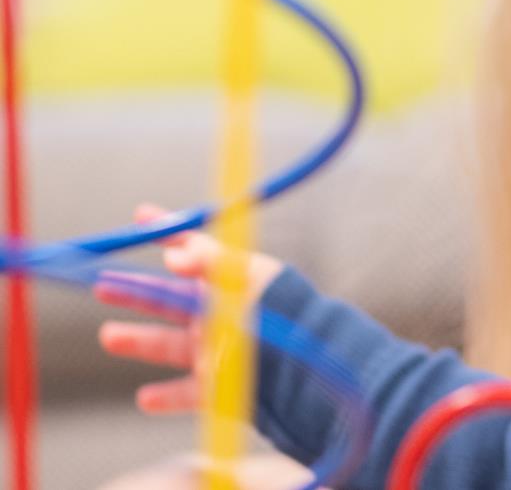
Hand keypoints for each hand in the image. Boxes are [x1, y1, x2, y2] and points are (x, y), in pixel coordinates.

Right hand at [95, 204, 283, 414]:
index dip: (168, 231)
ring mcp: (220, 351)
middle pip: (170, 300)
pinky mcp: (221, 388)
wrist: (308, 366)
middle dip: (136, 291)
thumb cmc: (283, 315)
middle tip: (101, 284)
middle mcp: (223, 315)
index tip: (140, 216)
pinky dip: (165, 397)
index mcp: (233, 281)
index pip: (195, 250)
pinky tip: (145, 398)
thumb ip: (210, 264)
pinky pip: (187, 394)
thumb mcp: (248, 279)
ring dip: (139, 340)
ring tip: (108, 336)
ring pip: (170, 345)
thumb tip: (172, 255)